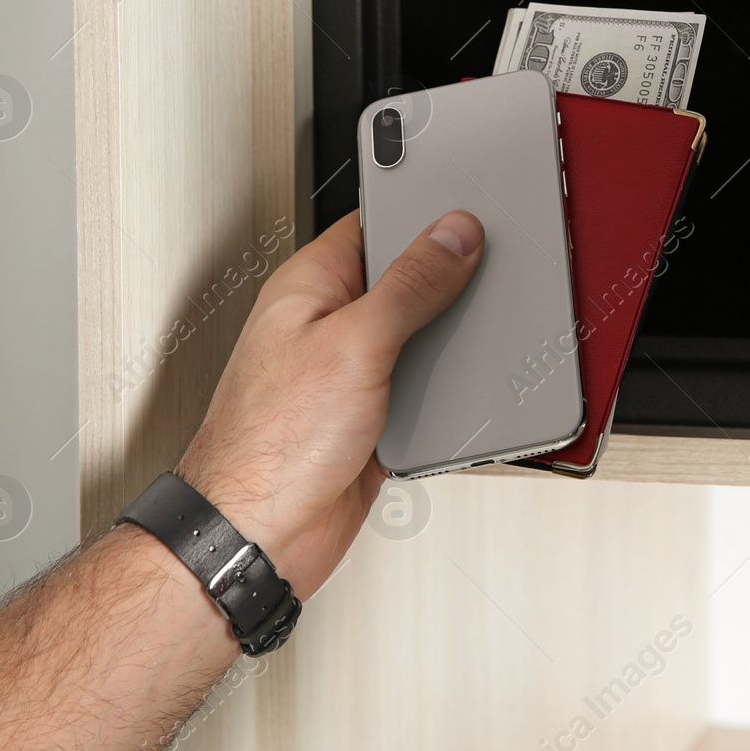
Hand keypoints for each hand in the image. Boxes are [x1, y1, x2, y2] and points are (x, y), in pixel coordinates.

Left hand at [173, 209, 483, 594]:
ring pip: (423, 341)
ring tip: (477, 345)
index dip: (423, 215)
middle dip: (451, 285)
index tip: (471, 214)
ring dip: (451, 347)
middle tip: (490, 280)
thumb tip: (452, 236)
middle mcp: (330, 326)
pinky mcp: (373, 421)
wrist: (259, 536)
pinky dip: (448, 396)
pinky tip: (460, 398)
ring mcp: (353, 375)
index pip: (376, 224)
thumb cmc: (269, 444)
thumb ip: (410, 285)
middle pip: (408, 282)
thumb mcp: (355, 343)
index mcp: (311, 286)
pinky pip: (425, 393)